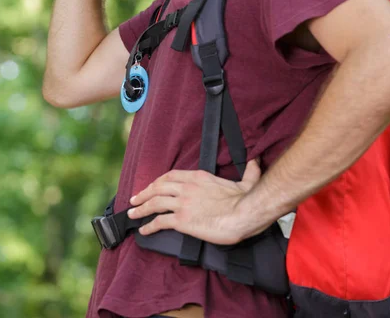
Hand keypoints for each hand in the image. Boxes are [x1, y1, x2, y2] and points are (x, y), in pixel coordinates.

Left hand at [128, 159, 261, 244]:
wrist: (244, 213)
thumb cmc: (246, 200)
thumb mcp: (248, 180)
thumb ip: (250, 170)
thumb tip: (256, 160)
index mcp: (198, 177)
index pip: (171, 176)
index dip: (157, 182)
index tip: (151, 186)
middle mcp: (186, 187)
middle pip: (158, 187)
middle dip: (144, 193)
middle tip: (134, 200)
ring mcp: (183, 203)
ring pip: (154, 203)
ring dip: (141, 208)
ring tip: (133, 214)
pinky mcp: (182, 220)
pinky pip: (160, 222)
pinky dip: (149, 225)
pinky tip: (144, 230)